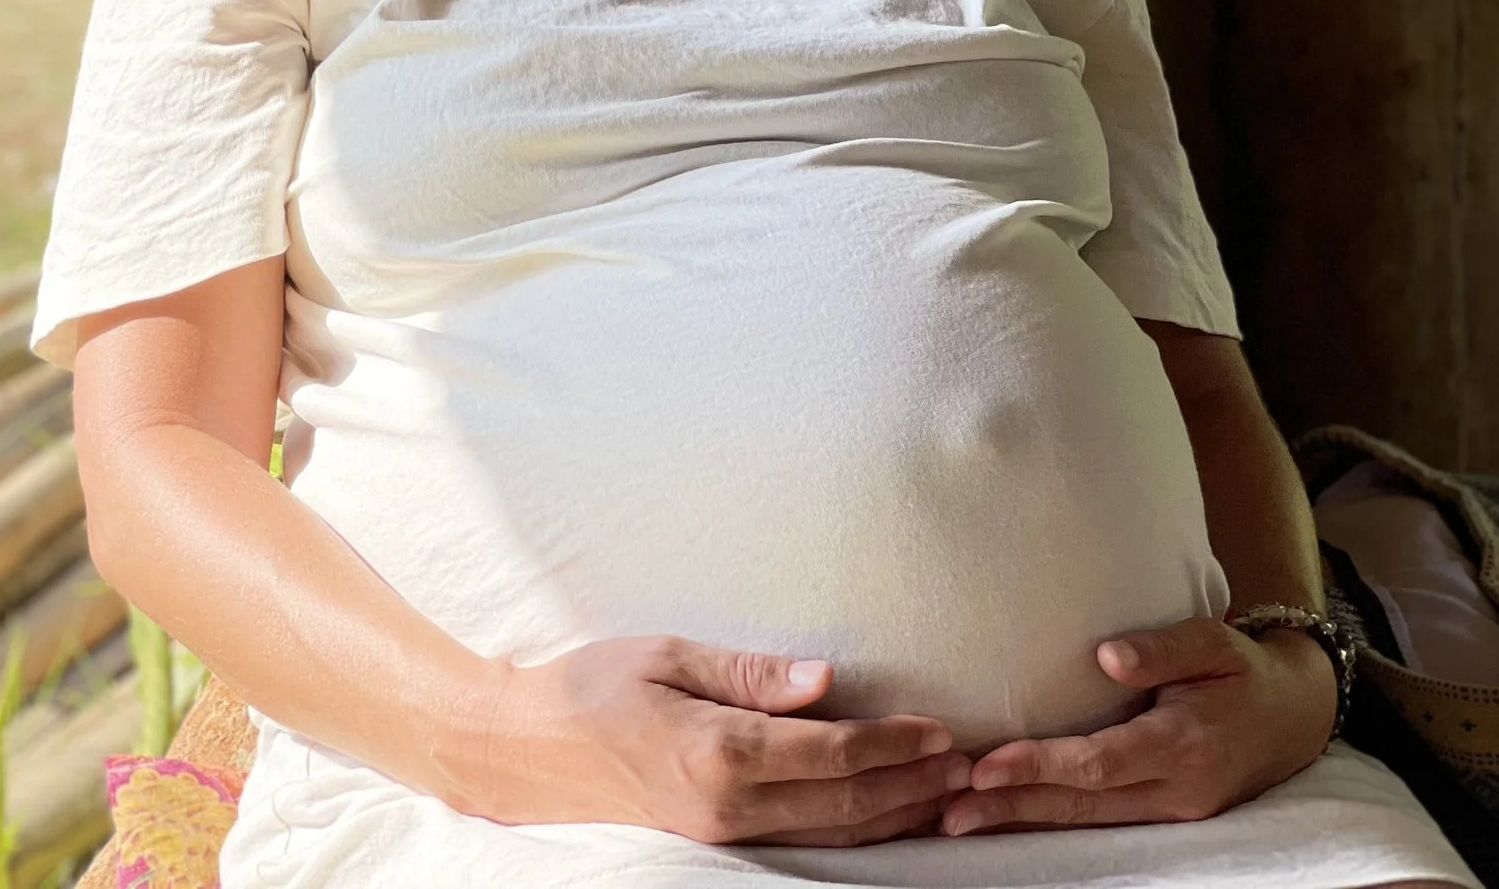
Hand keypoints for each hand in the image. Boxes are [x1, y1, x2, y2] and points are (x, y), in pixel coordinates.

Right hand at [453, 636, 971, 847]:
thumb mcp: (669, 656)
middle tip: (967, 762)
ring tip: (945, 791)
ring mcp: (724, 833)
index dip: (892, 743)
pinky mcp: (719, 842)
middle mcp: (729, 805)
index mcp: (719, 751)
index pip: (831, 753)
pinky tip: (884, 813)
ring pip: (832, 834)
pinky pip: (805, 841)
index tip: (938, 729)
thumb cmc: (594, 687)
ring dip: (895, 814)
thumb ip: (751, 673)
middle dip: (912, 784)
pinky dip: (855, 829)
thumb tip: (826, 677)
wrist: (531, 751)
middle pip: (845, 804)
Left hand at [940, 616, 1335, 835]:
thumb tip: (1106, 657)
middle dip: (1012, 809)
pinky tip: (1006, 819)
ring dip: (1021, 823)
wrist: (1296, 718)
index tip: (985, 765)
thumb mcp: (1214, 642)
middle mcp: (1178, 791)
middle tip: (948, 811)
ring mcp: (1173, 813)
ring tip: (958, 822)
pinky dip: (1049, 822)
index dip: (1040, 766)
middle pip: (1081, 806)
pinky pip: (1098, 825)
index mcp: (1184, 745)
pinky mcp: (1165, 818)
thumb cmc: (1244, 671)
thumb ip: (1162, 648)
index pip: (1099, 764)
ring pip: (1085, 824)